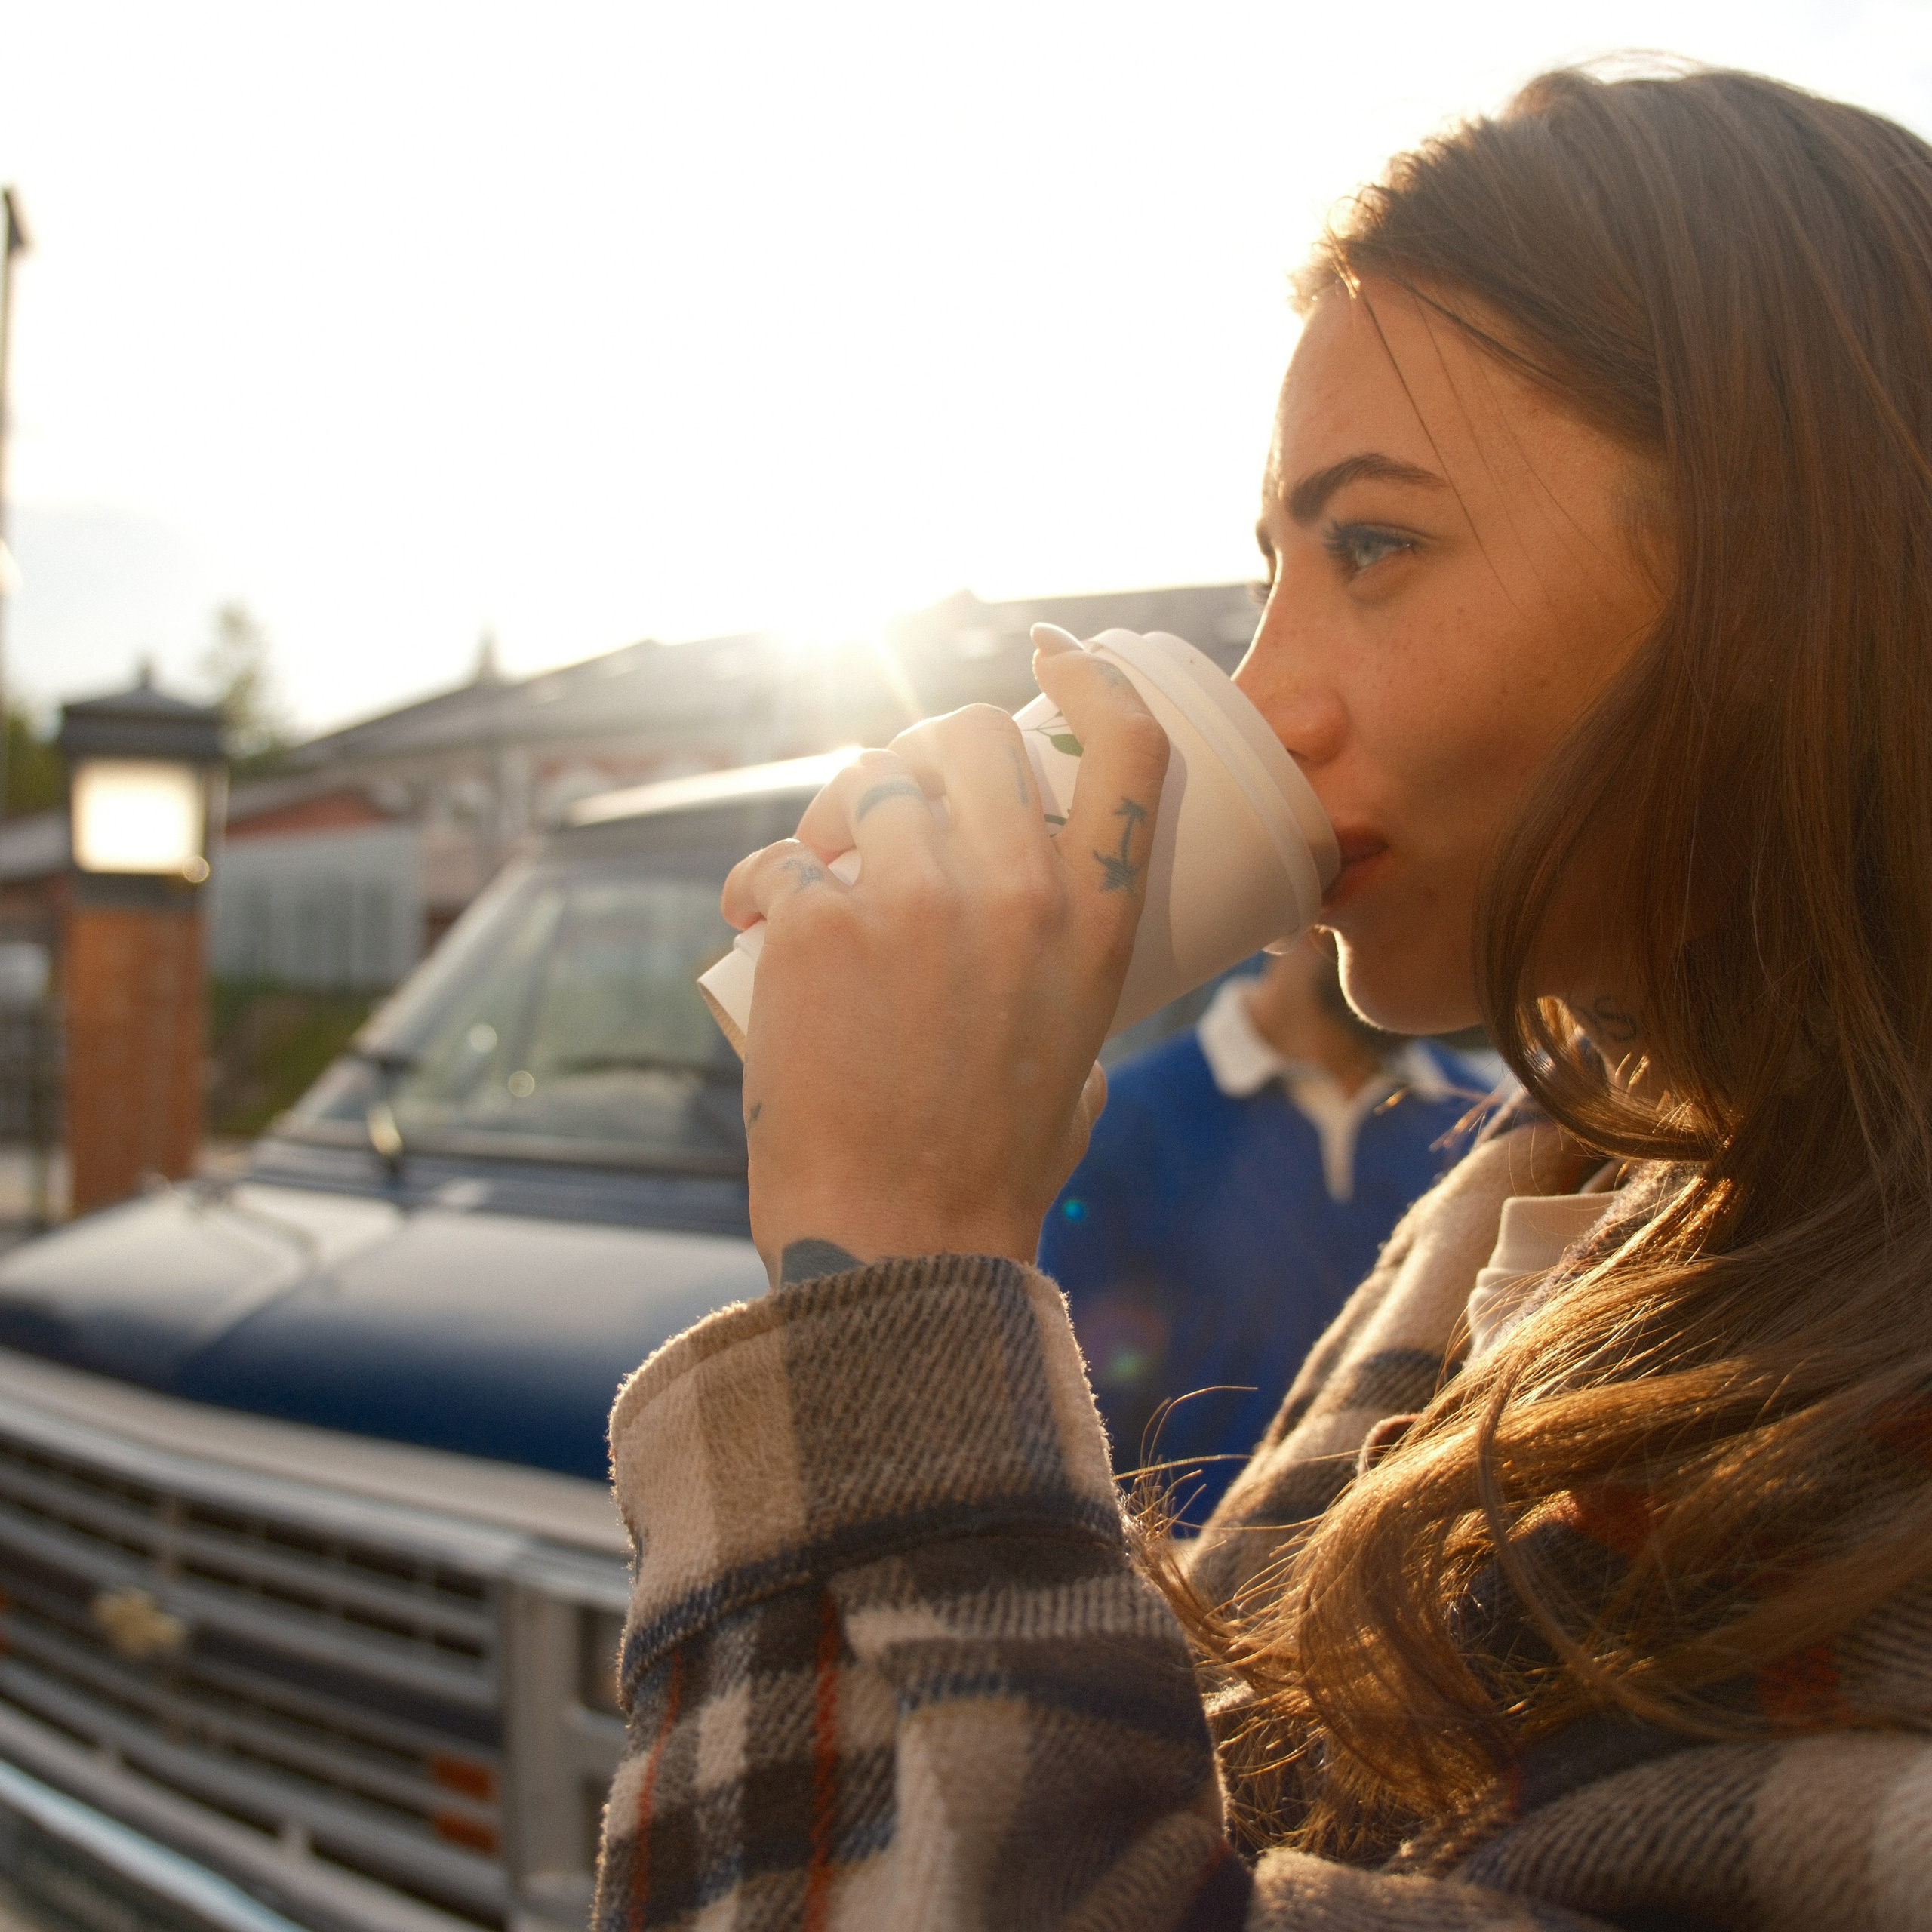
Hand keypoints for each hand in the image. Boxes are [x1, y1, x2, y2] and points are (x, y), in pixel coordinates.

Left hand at [721, 634, 1169, 1279]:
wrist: (895, 1244)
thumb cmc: (989, 1168)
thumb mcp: (1078, 1060)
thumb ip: (1070, 985)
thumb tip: (1035, 950)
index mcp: (1096, 922)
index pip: (1128, 750)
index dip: (1092, 679)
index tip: (1053, 658)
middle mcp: (1017, 890)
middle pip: (973, 734)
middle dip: (929, 752)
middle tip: (896, 806)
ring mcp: (914, 898)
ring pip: (867, 779)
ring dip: (838, 812)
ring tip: (818, 868)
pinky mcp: (819, 921)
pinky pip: (782, 857)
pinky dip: (762, 881)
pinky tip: (750, 920)